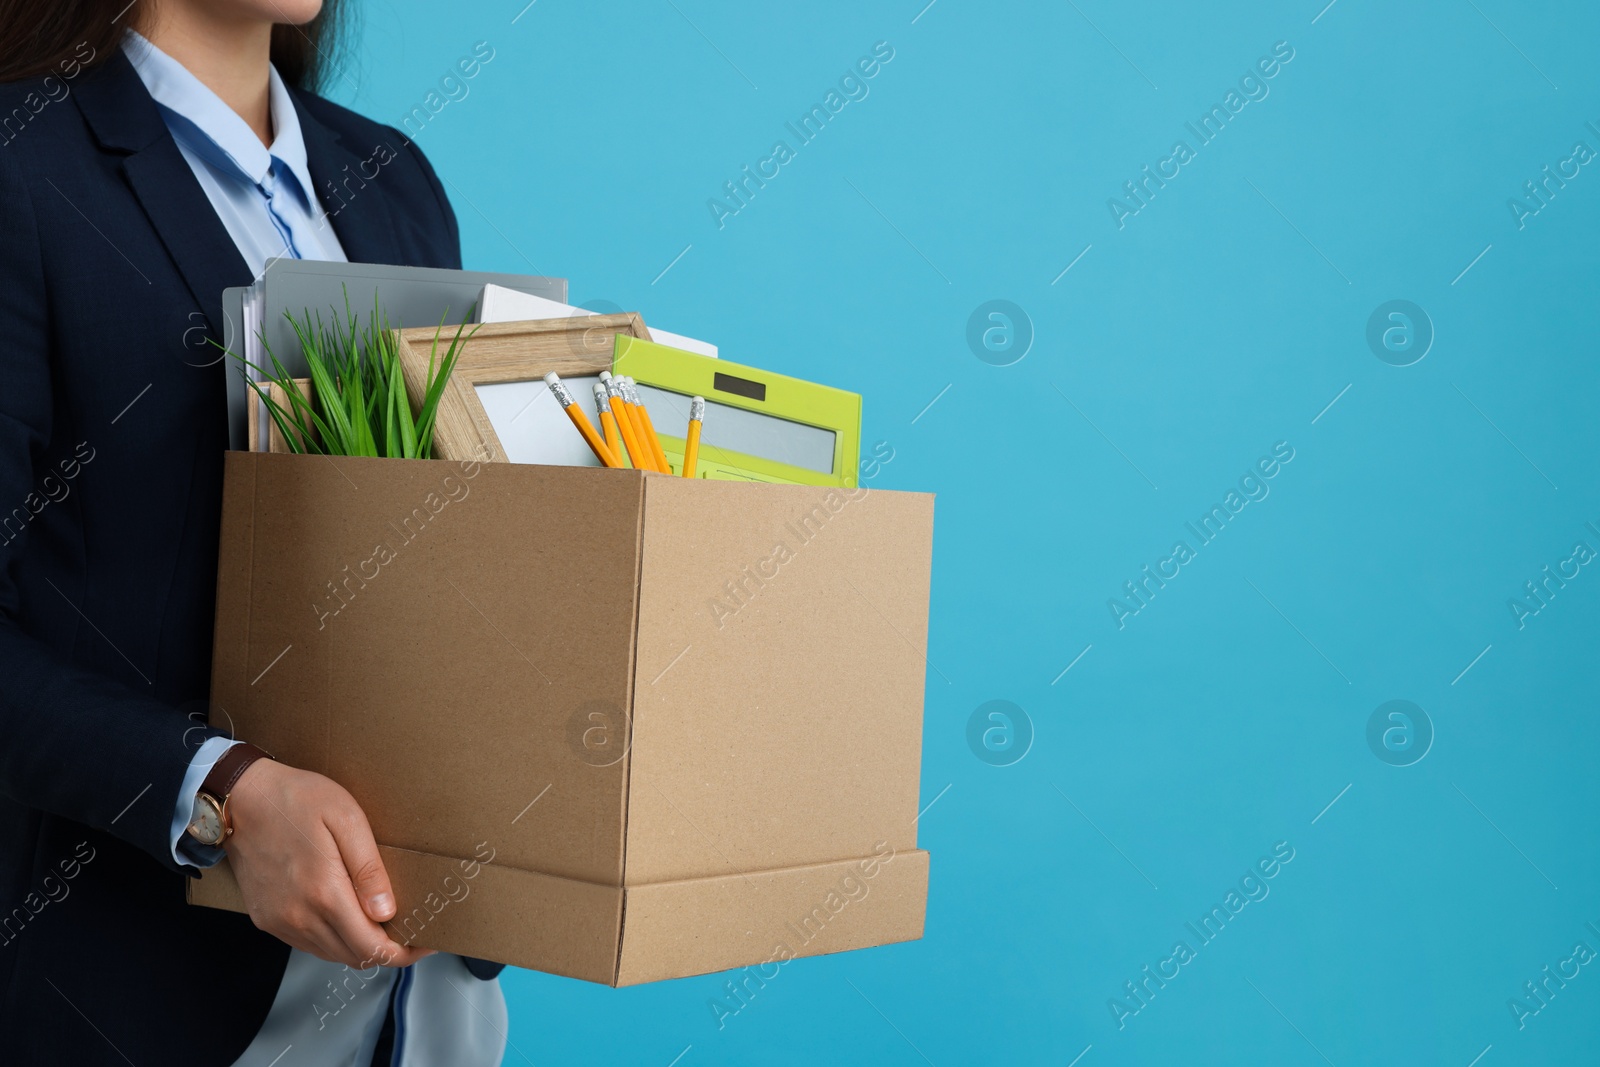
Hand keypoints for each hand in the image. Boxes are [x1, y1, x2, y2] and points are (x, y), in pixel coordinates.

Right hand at [224, 759, 432, 969]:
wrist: (241, 797)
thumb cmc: (296, 799)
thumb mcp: (347, 820)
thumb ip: (369, 869)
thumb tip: (386, 911)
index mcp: (324, 893)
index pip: (371, 947)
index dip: (403, 953)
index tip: (424, 943)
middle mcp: (299, 917)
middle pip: (354, 957)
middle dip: (387, 951)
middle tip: (410, 932)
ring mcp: (280, 921)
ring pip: (331, 954)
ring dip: (360, 947)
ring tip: (382, 924)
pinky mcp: (266, 918)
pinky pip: (308, 944)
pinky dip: (334, 940)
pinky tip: (347, 917)